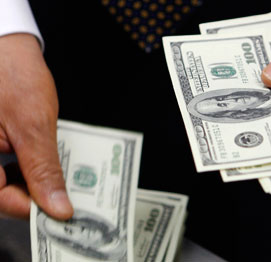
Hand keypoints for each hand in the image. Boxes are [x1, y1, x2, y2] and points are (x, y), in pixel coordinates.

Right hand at [0, 34, 72, 218]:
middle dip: (33, 195)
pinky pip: (3, 166)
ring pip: (3, 181)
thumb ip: (43, 170)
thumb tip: (56, 207)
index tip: (60, 211)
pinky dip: (23, 168)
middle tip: (64, 196)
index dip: (30, 208)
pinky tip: (41, 163)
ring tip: (57, 178)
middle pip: (1, 192)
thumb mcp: (33, 125)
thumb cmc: (11, 74)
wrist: (4, 46)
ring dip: (30, 182)